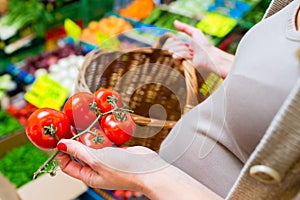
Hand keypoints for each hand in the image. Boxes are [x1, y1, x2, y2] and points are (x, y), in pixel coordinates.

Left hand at [56, 139, 221, 199]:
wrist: (149, 169)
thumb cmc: (124, 170)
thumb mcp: (97, 160)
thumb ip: (78, 151)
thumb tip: (61, 145)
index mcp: (89, 176)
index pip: (68, 165)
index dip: (62, 153)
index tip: (59, 138)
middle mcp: (97, 168)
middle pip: (80, 154)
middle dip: (74, 141)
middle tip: (69, 125)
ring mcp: (108, 159)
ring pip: (93, 146)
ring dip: (88, 135)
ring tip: (82, 122)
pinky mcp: (117, 151)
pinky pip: (106, 142)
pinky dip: (102, 134)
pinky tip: (99, 124)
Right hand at [165, 20, 233, 77]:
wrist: (207, 57)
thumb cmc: (203, 45)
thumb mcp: (195, 32)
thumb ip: (184, 27)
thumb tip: (174, 21)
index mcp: (191, 44)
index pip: (179, 42)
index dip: (174, 41)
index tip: (173, 38)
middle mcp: (189, 51)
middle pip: (176, 47)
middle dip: (175, 46)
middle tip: (174, 45)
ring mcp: (188, 58)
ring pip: (176, 53)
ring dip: (177, 51)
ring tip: (176, 52)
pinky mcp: (186, 64)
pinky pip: (178, 60)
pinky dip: (177, 57)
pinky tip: (176, 56)